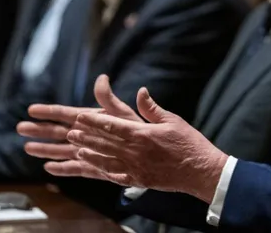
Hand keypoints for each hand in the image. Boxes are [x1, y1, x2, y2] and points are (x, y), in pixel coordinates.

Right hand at [18, 74, 140, 163]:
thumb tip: (102, 78)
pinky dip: (63, 169)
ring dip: (45, 150)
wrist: (153, 152)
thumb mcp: (123, 113)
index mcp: (93, 119)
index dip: (48, 111)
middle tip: (20, 128)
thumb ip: (110, 99)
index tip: (31, 109)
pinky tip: (49, 169)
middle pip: (58, 132)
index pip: (66, 114)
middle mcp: (88, 134)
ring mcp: (90, 150)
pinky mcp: (96, 167)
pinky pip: (76, 169)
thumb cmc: (139, 129)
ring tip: (28, 148)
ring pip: (63, 151)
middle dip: (39, 130)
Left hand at [65, 87, 227, 203]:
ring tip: (77, 150)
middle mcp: (135, 152)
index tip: (80, 117)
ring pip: (107, 160)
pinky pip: (117, 176)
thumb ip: (152, 108)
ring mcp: (136, 167)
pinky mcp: (140, 179)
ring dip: (91, 154)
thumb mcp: (172, 120)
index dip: (94, 122)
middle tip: (70, 133)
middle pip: (105, 143)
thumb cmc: (189, 143)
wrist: (200, 170)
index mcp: (142, 134)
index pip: (112, 126)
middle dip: (86, 137)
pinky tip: (95, 168)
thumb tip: (141, 91)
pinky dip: (104, 171)